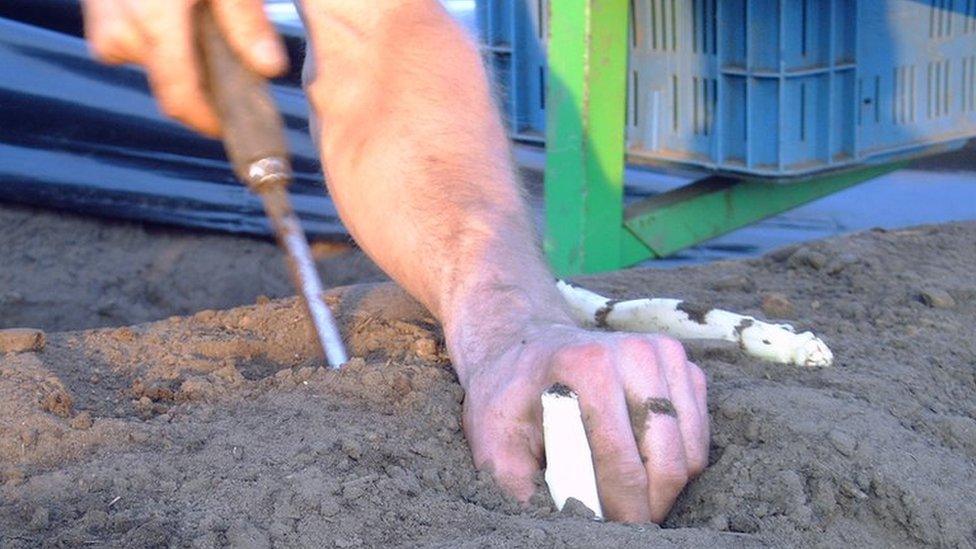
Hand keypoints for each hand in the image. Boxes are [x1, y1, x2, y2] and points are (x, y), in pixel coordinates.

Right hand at [82, 0, 287, 135]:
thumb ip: (245, 22)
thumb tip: (269, 68)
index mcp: (155, 24)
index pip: (179, 97)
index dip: (206, 121)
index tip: (230, 127)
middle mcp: (119, 25)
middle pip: (162, 80)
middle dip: (198, 82)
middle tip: (234, 69)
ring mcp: (101, 13)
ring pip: (140, 56)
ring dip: (175, 53)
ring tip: (205, 27)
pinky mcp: (97, 3)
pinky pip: (123, 31)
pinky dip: (153, 30)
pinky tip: (179, 10)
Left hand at [461, 323, 708, 522]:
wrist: (525, 342)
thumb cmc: (509, 395)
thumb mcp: (494, 439)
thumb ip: (518, 485)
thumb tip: (555, 526)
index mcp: (587, 367)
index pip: (621, 460)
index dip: (620, 510)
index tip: (610, 532)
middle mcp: (634, 353)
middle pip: (666, 459)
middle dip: (649, 506)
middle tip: (625, 523)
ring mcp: (663, 354)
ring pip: (690, 451)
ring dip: (665, 486)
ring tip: (630, 496)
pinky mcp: (682, 362)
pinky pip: (698, 433)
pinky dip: (677, 459)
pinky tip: (641, 460)